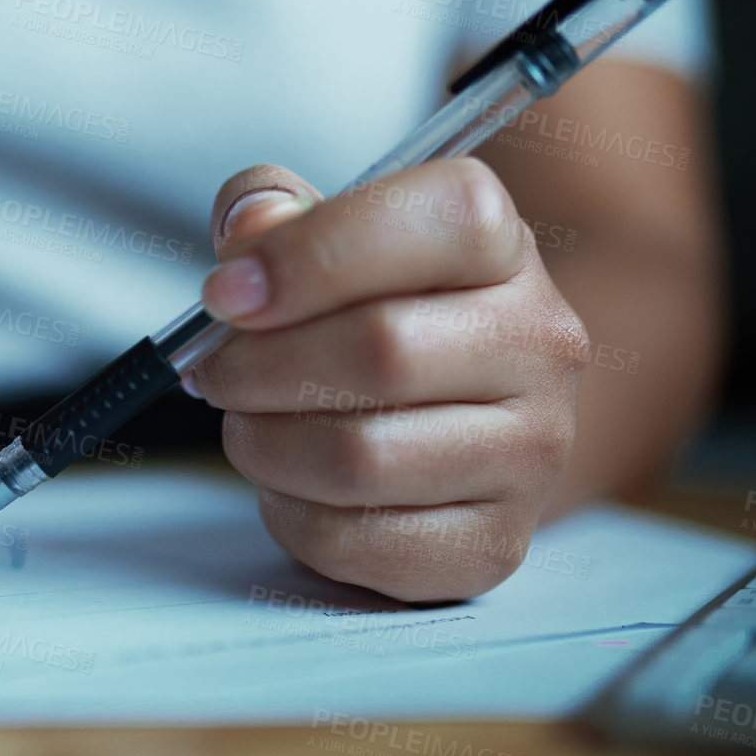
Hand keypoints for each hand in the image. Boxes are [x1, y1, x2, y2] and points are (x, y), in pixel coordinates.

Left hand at [187, 159, 587, 600]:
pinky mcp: (494, 543)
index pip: (438, 222)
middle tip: (216, 371)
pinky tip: (287, 484)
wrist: (460, 421)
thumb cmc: (378, 316)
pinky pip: (355, 541)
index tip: (227, 292)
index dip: (310, 256)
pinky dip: (290, 514)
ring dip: (265, 444)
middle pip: (380, 350)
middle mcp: (540, 344)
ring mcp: (531, 451)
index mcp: (502, 246)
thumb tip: (251, 228)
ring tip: (248, 424)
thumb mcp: (331, 238)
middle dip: (260, 366)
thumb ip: (276, 212)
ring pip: (360, 457)